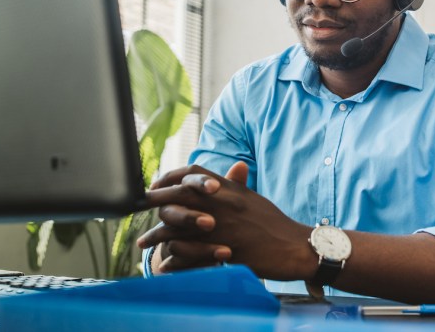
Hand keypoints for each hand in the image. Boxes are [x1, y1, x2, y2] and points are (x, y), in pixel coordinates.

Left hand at [138, 162, 313, 280]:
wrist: (297, 246)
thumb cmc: (274, 224)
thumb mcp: (254, 199)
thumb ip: (237, 185)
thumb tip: (232, 169)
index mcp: (231, 189)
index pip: (195, 172)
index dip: (172, 175)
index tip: (155, 182)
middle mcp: (226, 203)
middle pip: (182, 194)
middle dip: (157, 199)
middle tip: (137, 205)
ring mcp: (227, 227)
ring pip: (183, 226)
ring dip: (160, 234)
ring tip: (143, 243)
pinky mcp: (229, 251)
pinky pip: (195, 254)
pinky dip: (176, 259)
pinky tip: (164, 264)